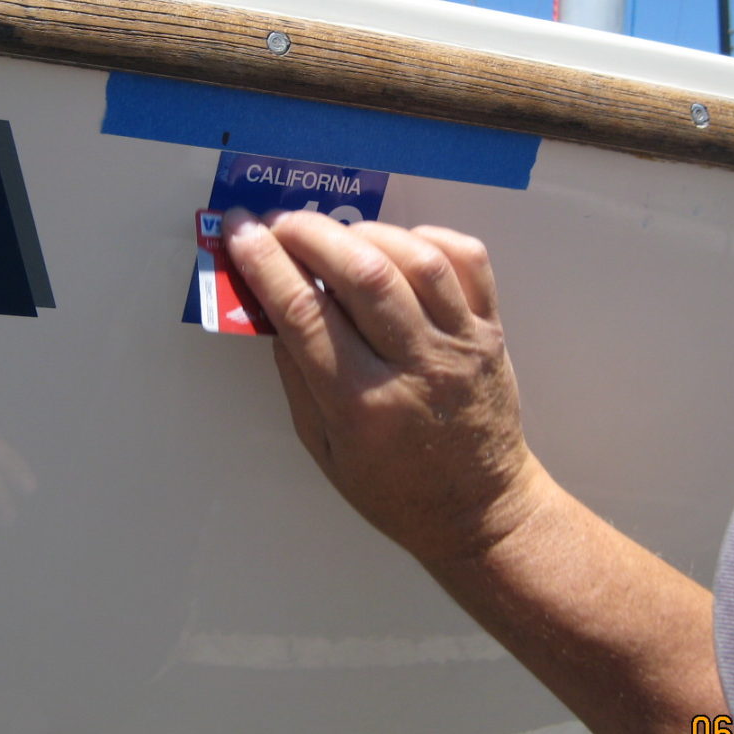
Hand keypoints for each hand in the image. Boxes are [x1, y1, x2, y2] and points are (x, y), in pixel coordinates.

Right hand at [222, 208, 542, 565]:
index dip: (264, 263)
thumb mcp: (323, 449)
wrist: (479, 511)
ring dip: (365, 232)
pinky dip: (431, 237)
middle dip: (309, 234)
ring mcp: (460, 346)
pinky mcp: (492, 332)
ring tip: (333, 232)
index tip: (241, 233)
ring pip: (416, 260)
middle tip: (278, 221)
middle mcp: (415, 369)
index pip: (304, 314)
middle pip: (361, 275)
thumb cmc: (394, 489)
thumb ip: (296, 378)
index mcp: (362, 407)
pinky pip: (469, 261)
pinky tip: (398, 244)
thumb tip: (272, 308)